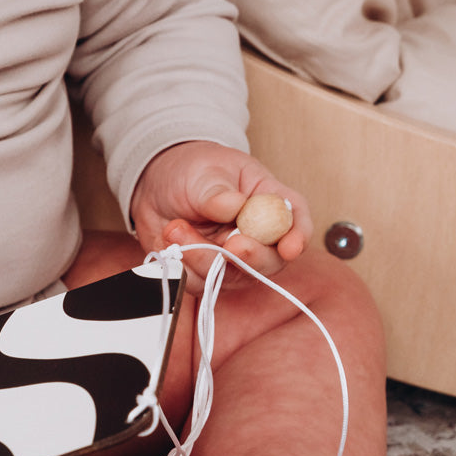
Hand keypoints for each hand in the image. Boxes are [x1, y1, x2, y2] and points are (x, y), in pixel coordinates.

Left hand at [129, 141, 312, 287]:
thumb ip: (217, 190)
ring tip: (176, 227)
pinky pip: (201, 284)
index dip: (298, 236)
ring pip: (232, 276)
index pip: (295, 220)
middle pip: (270, 260)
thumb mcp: (204, 171)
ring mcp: (233, 260)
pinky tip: (170, 241)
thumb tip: (234, 205)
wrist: (157, 188)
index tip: (289, 248)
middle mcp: (257, 236)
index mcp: (268, 201)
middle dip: (252, 258)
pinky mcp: (207, 274)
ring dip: (203, 258)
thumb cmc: (192, 171)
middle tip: (231, 244)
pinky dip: (184, 267)